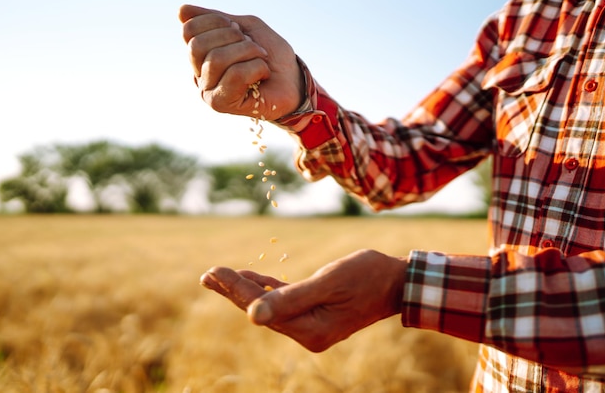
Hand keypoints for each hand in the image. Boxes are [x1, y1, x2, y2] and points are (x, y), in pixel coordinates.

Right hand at [179, 5, 303, 120]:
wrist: (294, 81)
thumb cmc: (271, 56)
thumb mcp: (246, 27)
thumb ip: (216, 19)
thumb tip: (181, 11)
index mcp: (201, 54)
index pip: (190, 30)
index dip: (216, 22)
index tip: (239, 29)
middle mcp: (198, 74)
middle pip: (197, 45)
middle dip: (232, 37)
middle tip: (253, 46)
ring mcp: (207, 91)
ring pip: (216, 59)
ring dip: (248, 52)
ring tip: (261, 59)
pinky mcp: (220, 104)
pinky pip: (234, 75)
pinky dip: (256, 68)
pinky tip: (263, 75)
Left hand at [200, 249, 407, 351]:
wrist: (397, 283)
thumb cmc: (367, 276)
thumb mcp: (329, 282)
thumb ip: (291, 298)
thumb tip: (253, 316)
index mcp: (310, 329)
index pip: (263, 309)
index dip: (236, 290)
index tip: (213, 272)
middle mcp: (308, 332)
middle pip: (261, 310)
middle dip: (233, 291)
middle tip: (207, 274)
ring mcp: (311, 325)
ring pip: (269, 305)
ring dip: (245, 289)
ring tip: (218, 275)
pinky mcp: (315, 314)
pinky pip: (283, 302)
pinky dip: (266, 289)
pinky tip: (250, 277)